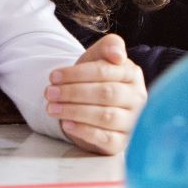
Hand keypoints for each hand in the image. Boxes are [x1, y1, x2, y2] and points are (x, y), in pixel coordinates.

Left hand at [46, 34, 146, 154]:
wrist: (94, 106)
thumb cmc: (95, 80)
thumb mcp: (99, 58)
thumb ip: (109, 46)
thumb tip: (118, 55)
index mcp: (132, 74)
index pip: (106, 71)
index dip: (77, 74)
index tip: (53, 76)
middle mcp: (138, 98)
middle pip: (106, 94)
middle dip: (73, 92)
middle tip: (49, 93)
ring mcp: (132, 122)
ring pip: (105, 116)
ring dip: (74, 111)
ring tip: (51, 108)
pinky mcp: (122, 142)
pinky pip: (106, 139)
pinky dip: (84, 131)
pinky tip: (66, 124)